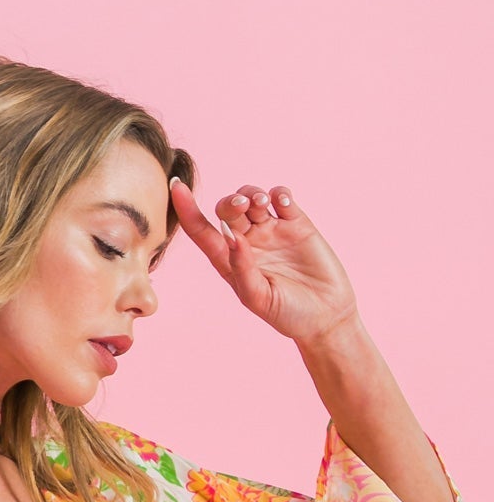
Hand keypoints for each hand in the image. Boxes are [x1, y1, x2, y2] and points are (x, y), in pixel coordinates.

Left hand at [169, 178, 358, 345]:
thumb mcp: (259, 298)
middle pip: (228, 209)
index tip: (175, 185)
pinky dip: (280, 194)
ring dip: (253, 194)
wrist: (326, 316)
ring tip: (262, 204)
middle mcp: (248, 242)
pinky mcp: (296, 224)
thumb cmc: (288, 314)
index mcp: (230, 261)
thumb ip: (242, 268)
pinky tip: (283, 203)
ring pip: (253, 198)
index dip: (187, 209)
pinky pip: (282, 198)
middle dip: (231, 201)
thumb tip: (231, 237)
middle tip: (243, 206)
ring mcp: (272, 231)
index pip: (201, 231)